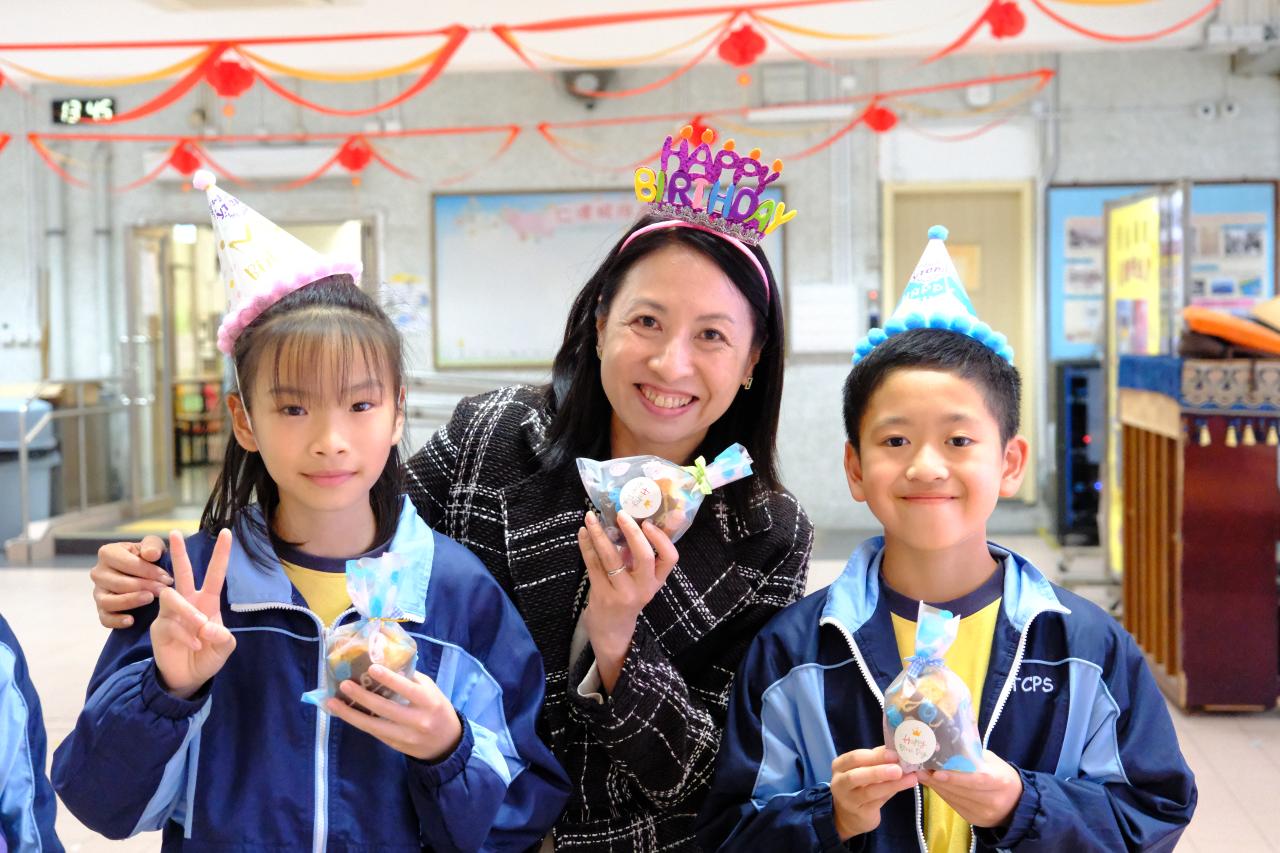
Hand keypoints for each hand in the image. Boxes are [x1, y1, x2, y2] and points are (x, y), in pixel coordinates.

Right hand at [92, 535, 173, 627]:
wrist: (146, 574)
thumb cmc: (149, 557)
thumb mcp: (153, 546)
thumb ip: (152, 546)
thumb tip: (150, 554)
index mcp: (108, 553)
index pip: (125, 563)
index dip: (148, 571)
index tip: (167, 578)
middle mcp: (98, 572)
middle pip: (117, 583)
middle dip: (143, 587)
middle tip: (163, 590)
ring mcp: (98, 592)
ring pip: (107, 601)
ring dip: (130, 601)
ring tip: (150, 599)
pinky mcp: (101, 609)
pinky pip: (104, 618)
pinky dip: (116, 621)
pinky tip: (131, 620)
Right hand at [151, 530, 235, 700]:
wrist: (188, 678)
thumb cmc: (208, 656)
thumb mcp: (224, 647)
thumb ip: (223, 637)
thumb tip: (209, 627)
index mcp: (207, 602)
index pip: (214, 574)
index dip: (221, 555)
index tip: (226, 532)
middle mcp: (188, 602)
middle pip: (182, 573)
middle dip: (179, 553)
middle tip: (175, 532)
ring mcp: (170, 614)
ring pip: (174, 598)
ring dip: (189, 613)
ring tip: (201, 629)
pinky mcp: (159, 627)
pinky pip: (171, 624)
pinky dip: (186, 636)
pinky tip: (196, 646)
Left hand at [325, 664, 463, 761]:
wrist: (446, 743)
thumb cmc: (437, 709)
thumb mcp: (431, 690)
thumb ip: (411, 680)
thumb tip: (385, 663)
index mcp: (428, 702)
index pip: (407, 689)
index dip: (389, 679)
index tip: (371, 668)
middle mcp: (416, 720)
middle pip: (385, 708)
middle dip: (362, 697)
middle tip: (344, 684)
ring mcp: (404, 736)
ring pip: (373, 726)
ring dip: (350, 714)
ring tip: (332, 703)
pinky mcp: (394, 745)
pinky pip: (373, 732)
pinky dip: (358, 721)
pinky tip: (344, 713)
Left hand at [578, 511, 677, 692]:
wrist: (613, 630)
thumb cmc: (629, 595)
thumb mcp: (643, 577)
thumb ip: (647, 550)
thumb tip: (655, 514)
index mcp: (657, 580)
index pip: (670, 558)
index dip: (661, 538)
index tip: (648, 522)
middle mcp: (644, 588)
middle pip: (644, 556)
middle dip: (632, 532)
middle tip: (621, 514)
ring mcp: (622, 593)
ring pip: (611, 558)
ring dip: (599, 534)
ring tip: (591, 517)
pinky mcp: (602, 596)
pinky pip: (593, 565)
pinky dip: (586, 546)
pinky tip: (583, 533)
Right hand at [830, 747, 917, 840]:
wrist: (850, 814)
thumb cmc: (859, 784)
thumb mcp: (864, 768)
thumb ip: (877, 759)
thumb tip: (897, 749)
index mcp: (840, 766)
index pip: (854, 758)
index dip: (875, 756)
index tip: (895, 754)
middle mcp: (840, 783)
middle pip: (856, 776)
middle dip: (879, 771)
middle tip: (899, 769)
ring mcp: (849, 800)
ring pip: (869, 792)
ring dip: (891, 784)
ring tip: (910, 779)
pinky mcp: (861, 813)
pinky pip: (878, 802)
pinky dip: (892, 792)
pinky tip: (904, 787)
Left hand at [919, 750, 1022, 828]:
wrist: (1016, 803)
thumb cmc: (1002, 776)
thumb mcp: (992, 762)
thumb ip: (973, 756)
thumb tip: (947, 745)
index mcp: (1001, 782)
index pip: (977, 780)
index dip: (956, 778)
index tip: (936, 772)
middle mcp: (993, 800)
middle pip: (961, 791)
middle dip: (938, 780)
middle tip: (919, 768)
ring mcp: (983, 813)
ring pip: (954, 799)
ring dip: (936, 787)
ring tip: (922, 774)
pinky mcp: (974, 820)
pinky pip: (954, 805)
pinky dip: (943, 794)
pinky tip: (933, 784)